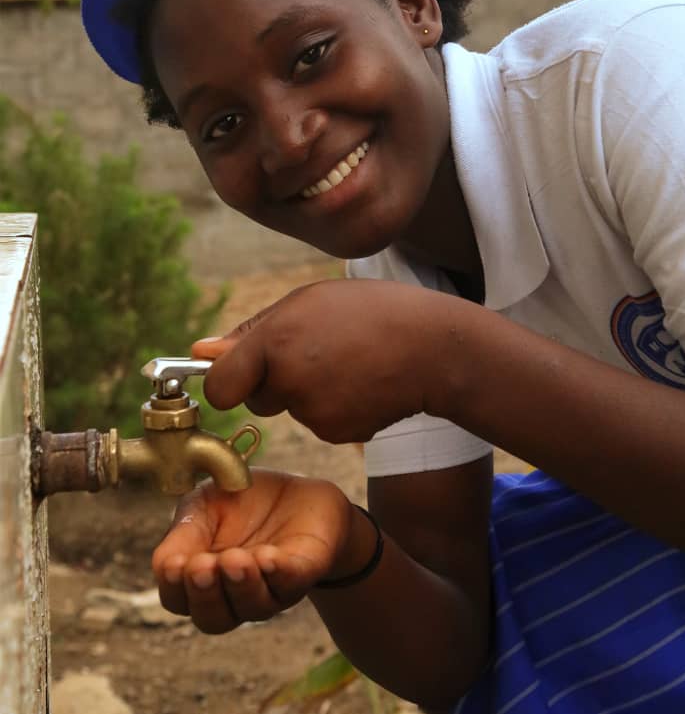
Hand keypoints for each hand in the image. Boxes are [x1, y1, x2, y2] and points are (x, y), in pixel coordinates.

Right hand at [152, 468, 351, 632]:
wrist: (295, 490)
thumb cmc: (240, 501)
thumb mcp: (203, 505)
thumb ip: (184, 530)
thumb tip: (166, 563)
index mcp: (201, 579)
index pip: (178, 599)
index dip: (174, 587)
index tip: (174, 565)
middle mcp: (233, 594)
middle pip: (212, 618)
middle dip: (206, 595)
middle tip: (202, 567)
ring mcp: (270, 589)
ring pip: (253, 607)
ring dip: (242, 585)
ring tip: (236, 559)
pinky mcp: (303, 573)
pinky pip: (290, 583)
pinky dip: (278, 573)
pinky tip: (268, 557)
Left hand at [194, 279, 451, 442]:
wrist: (434, 348)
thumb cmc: (370, 311)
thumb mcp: (309, 301)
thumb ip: (252, 330)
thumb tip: (201, 351)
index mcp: (275, 342)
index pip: (219, 387)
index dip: (226, 383)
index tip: (236, 376)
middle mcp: (289, 381)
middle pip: (256, 400)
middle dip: (274, 382)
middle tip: (316, 353)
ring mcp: (314, 413)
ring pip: (291, 409)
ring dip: (307, 392)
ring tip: (348, 361)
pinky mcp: (337, 433)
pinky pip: (320, 423)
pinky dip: (335, 407)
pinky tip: (362, 383)